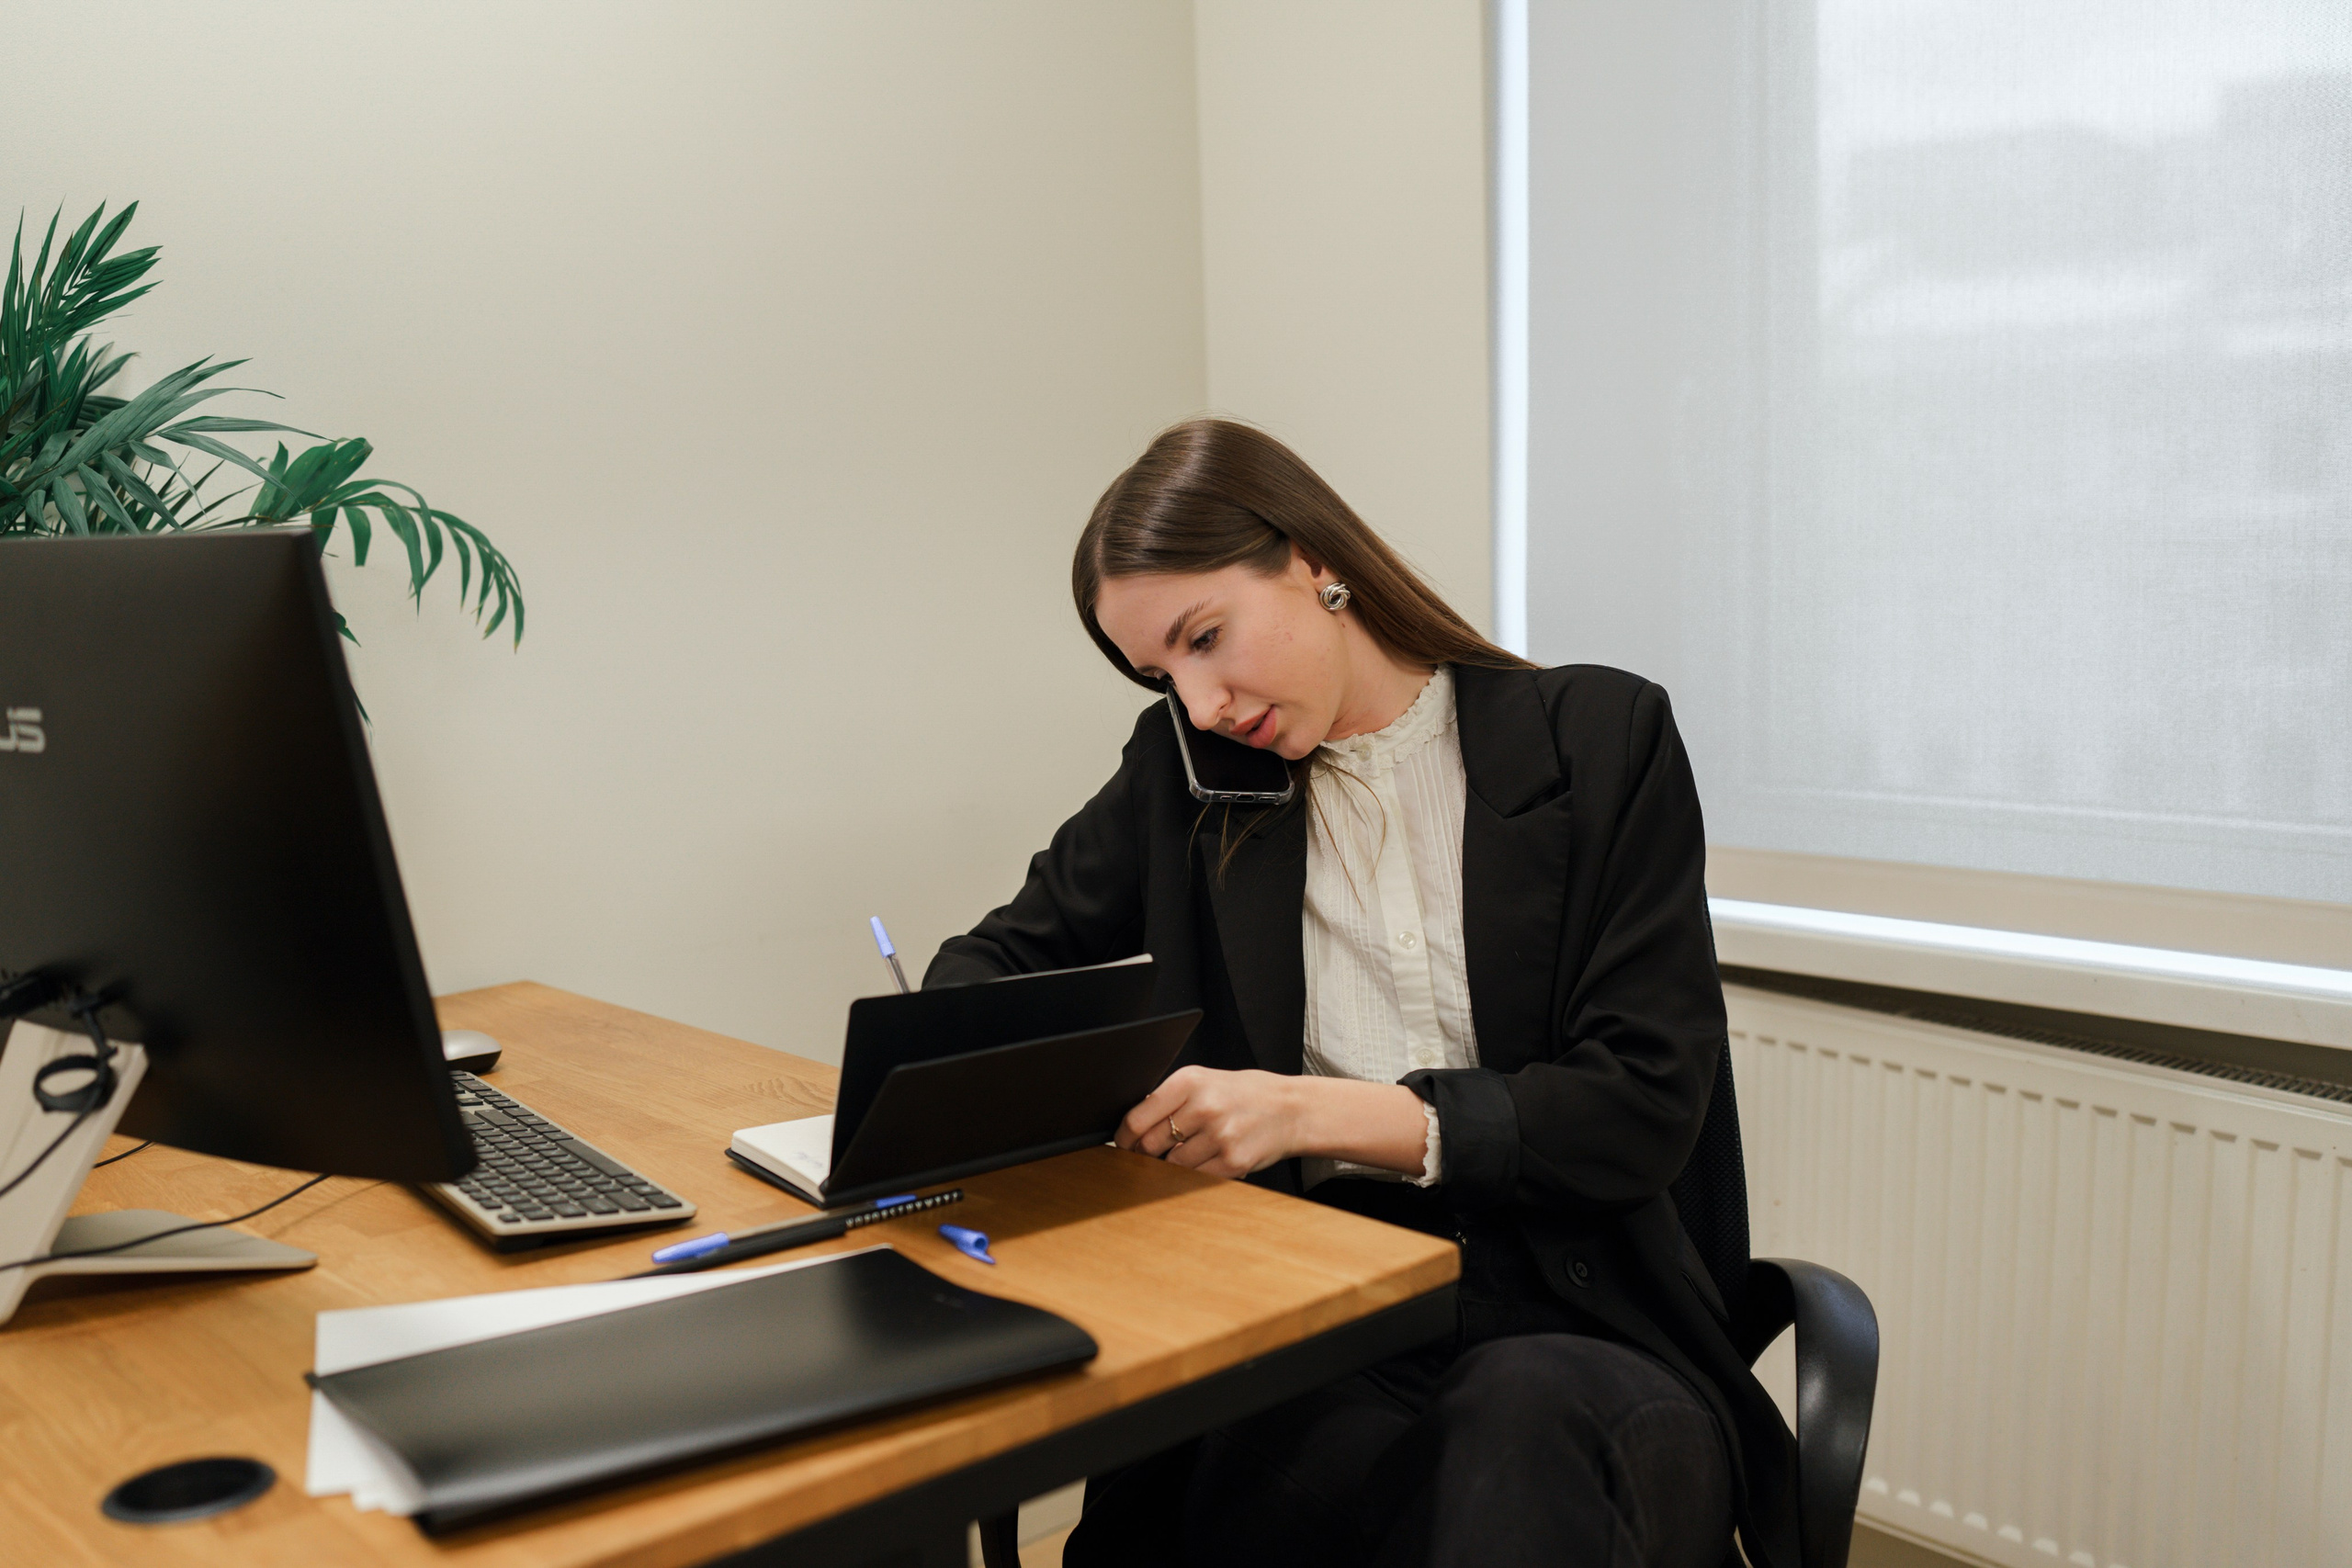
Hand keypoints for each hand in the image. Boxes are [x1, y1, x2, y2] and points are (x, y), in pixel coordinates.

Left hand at [1115, 1066, 1300, 1179]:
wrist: (1291, 1110)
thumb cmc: (1244, 1095)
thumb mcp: (1206, 1081)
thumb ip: (1170, 1099)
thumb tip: (1132, 1127)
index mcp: (1190, 1081)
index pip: (1138, 1117)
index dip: (1123, 1137)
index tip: (1122, 1144)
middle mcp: (1204, 1107)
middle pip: (1151, 1144)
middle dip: (1146, 1153)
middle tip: (1151, 1152)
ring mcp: (1219, 1136)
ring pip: (1172, 1164)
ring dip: (1172, 1164)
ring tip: (1190, 1151)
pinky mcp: (1232, 1162)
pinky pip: (1195, 1177)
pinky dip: (1193, 1174)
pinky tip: (1205, 1160)